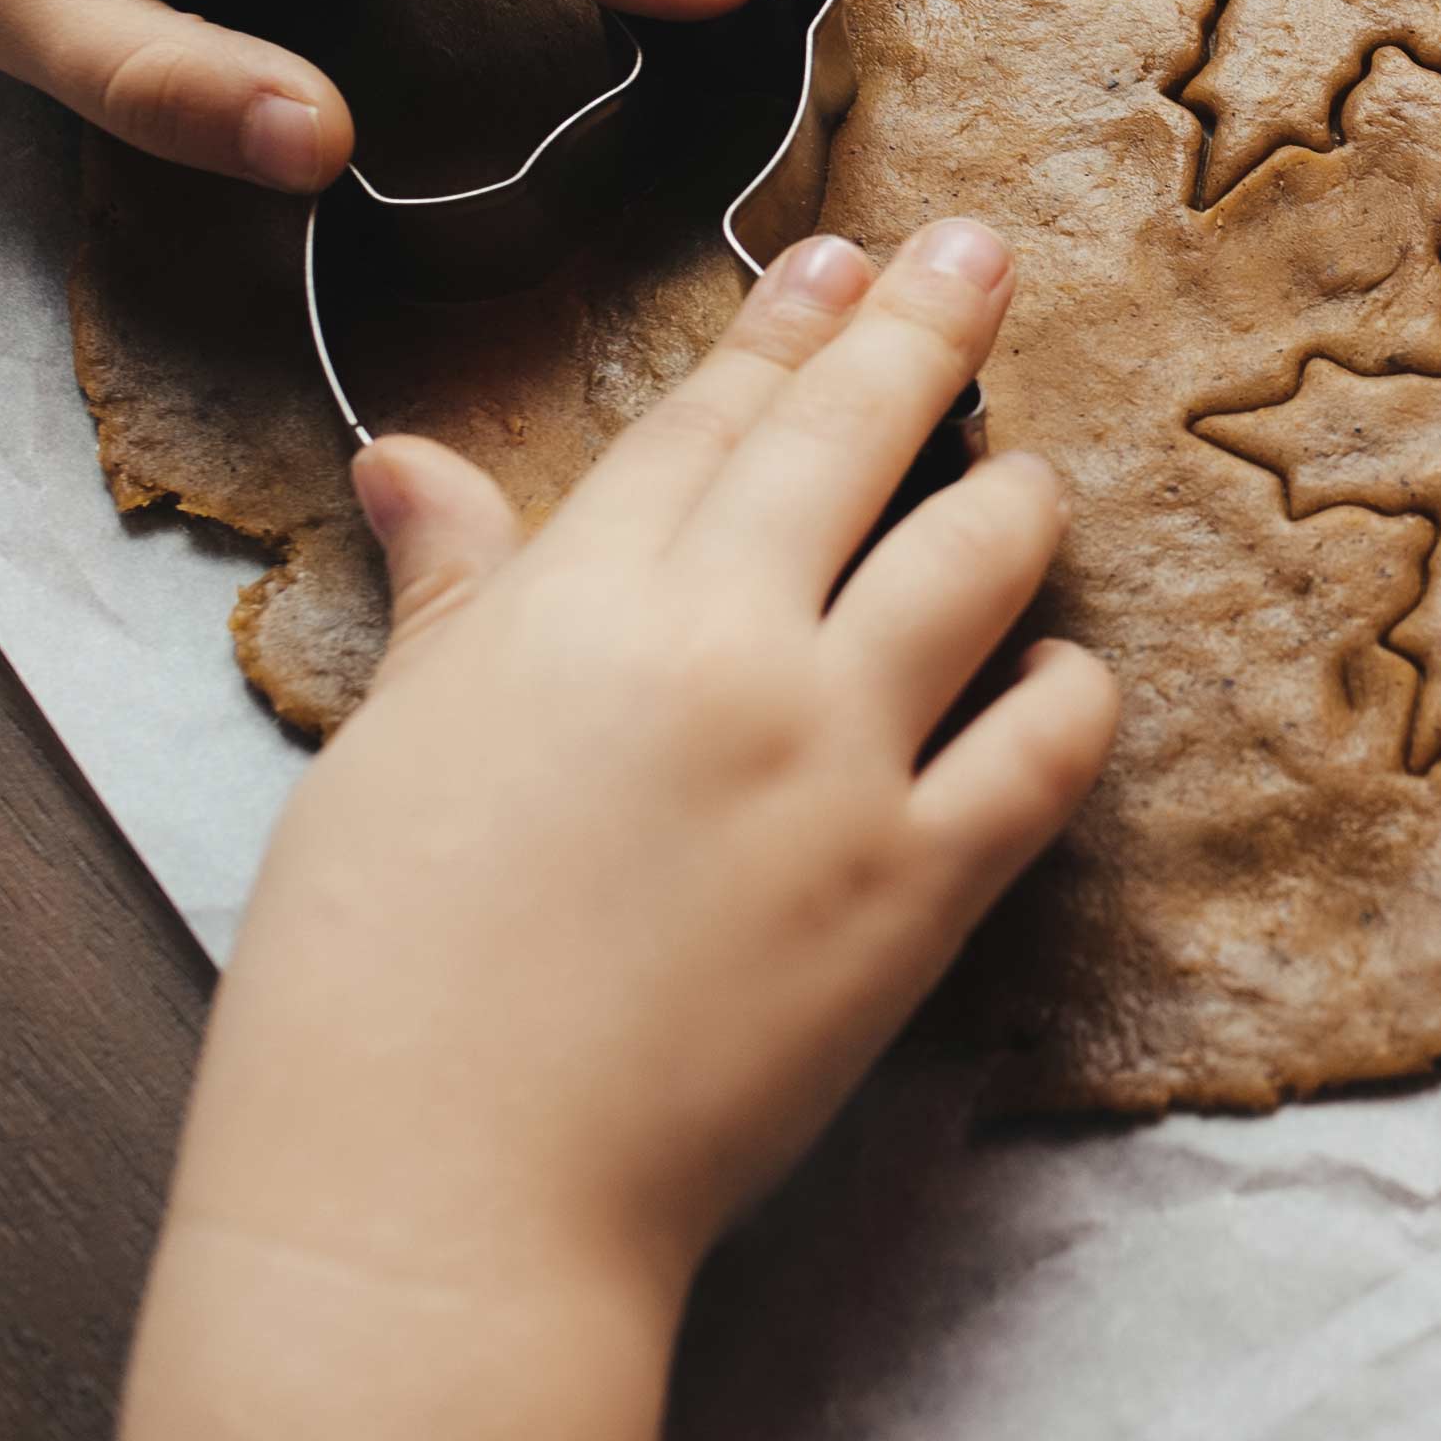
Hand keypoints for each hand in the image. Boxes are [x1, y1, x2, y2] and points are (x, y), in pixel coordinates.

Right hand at [69, 233, 1096, 1440]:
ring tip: (1028, 479)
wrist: (436, 1186)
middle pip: (861, 436)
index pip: (714, 415)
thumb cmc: (372, 975)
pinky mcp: (916, 888)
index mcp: (580, 597)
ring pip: (982, 559)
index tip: (847, 257)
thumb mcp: (388, 743)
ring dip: (1016, 499)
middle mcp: (727, 644)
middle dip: (932, 324)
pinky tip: (1064, 675)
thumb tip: (414, 462)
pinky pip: (1046, 748)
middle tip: (983, 254)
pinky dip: (1067, 691)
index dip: (791, 323)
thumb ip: (454, 593)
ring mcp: (838, 759)